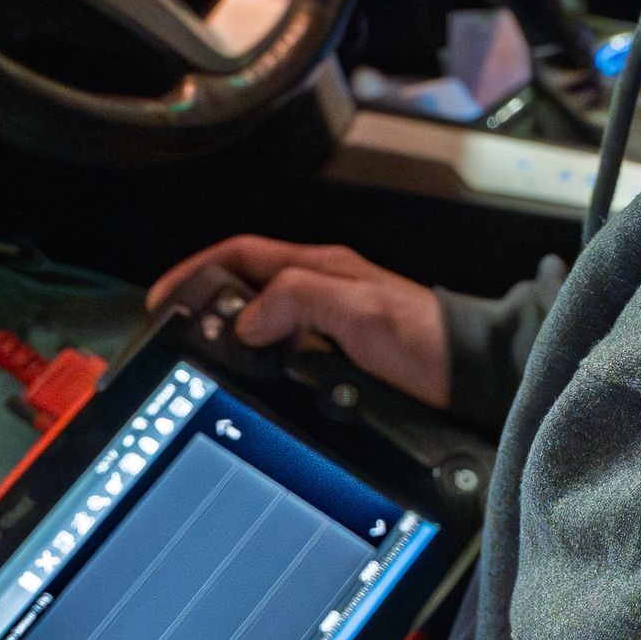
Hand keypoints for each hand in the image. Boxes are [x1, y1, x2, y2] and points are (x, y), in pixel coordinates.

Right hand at [148, 237, 449, 406]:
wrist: (474, 377)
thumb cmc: (428, 341)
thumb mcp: (358, 312)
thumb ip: (300, 300)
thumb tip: (245, 318)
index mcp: (321, 268)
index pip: (241, 255)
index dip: (197, 271)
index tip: (166, 296)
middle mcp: (321, 290)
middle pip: (246, 287)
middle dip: (207, 304)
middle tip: (178, 333)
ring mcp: (329, 324)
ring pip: (263, 322)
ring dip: (233, 338)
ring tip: (206, 360)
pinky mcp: (338, 357)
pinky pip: (284, 353)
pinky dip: (259, 365)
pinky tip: (252, 383)